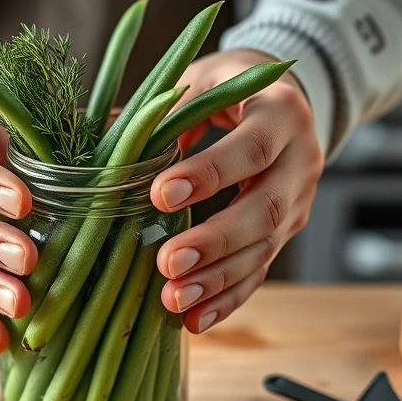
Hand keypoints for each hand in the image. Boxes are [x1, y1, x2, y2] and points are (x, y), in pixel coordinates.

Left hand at [151, 49, 323, 333]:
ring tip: (174, 299)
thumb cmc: (232, 87)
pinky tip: (196, 320)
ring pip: (264, 249)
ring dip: (218, 280)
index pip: (251, 148)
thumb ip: (161, 110)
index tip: (160, 195)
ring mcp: (298, 201)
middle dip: (216, 240)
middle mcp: (300, 160)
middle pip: (267, 209)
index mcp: (281, 113)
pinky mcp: (285, 232)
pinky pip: (260, 271)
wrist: (284, 100)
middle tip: (168, 262)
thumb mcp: (200, 81)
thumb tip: (101, 139)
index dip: (210, 174)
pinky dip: (228, 299)